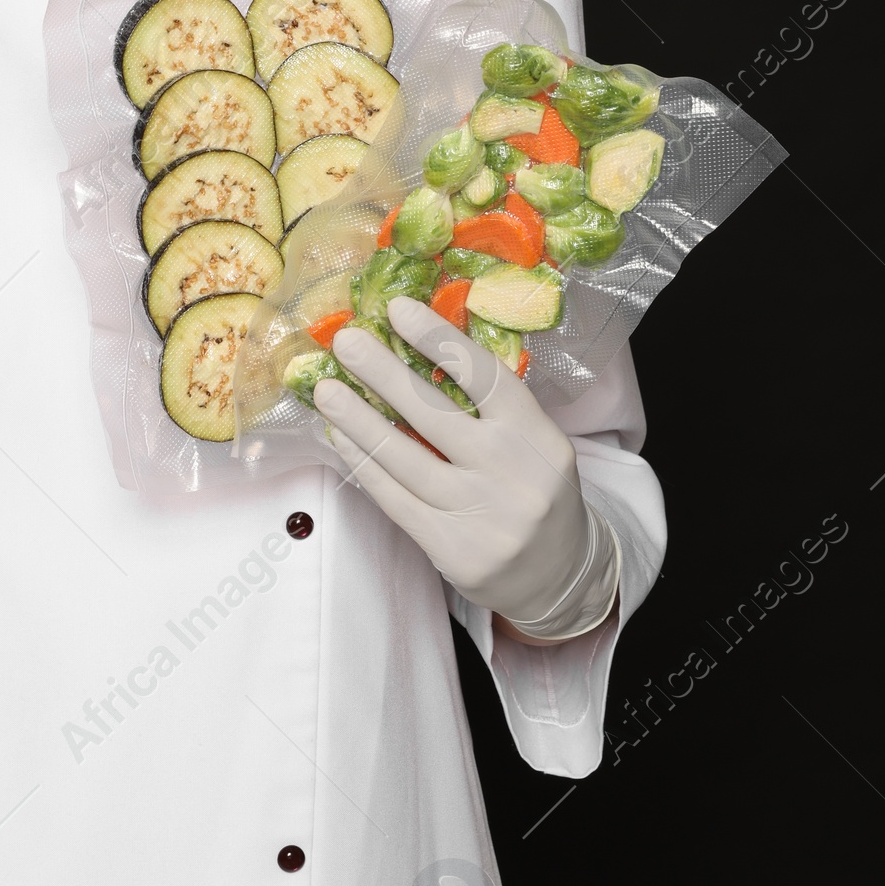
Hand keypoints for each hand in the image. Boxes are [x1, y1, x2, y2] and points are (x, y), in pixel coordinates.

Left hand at [312, 297, 618, 637]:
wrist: (557, 575)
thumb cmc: (534, 492)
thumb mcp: (534, 444)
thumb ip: (491, 407)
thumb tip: (419, 348)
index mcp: (538, 438)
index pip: (485, 377)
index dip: (439, 339)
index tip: (399, 309)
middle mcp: (510, 474)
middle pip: (435, 414)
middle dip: (384, 372)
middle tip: (346, 340)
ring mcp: (479, 514)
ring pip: (404, 458)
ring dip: (358, 419)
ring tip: (327, 390)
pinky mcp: (449, 547)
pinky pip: (394, 498)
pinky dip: (364, 465)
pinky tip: (342, 438)